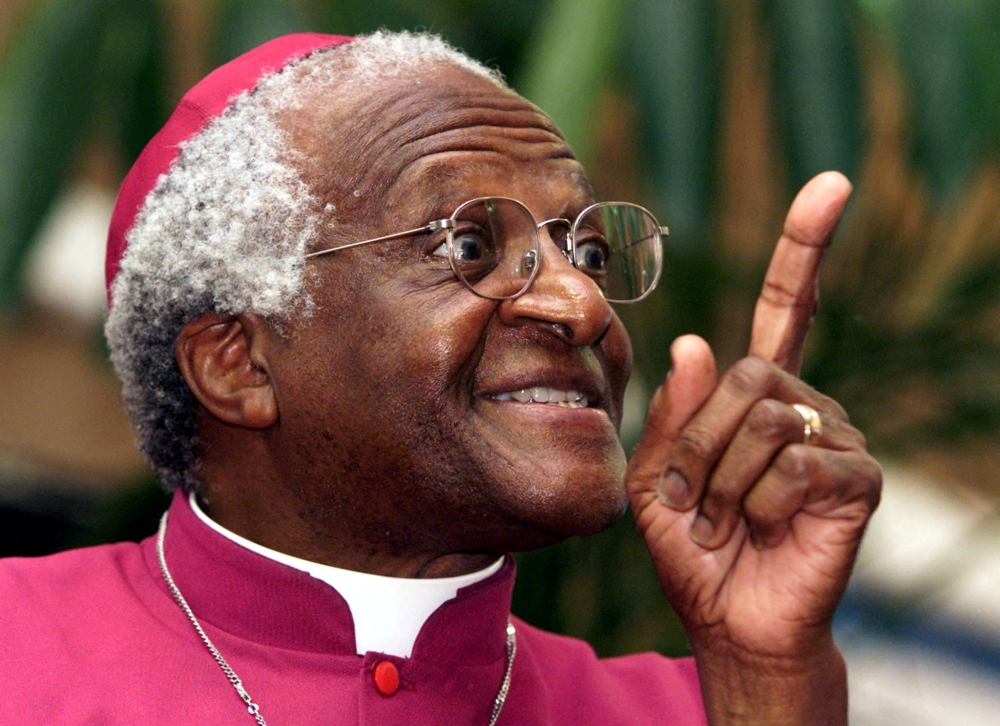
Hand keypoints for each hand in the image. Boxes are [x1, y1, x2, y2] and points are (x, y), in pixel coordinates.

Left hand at [625, 172, 881, 724]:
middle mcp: (803, 402)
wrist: (730, 618)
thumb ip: (672, 414)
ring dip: (722, 479)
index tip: (833, 184)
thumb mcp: (657, 478)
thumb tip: (698, 341)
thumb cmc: (694, 546)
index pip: (788, 308)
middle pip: (742, 375)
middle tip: (693, 501)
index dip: (805, 248)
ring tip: (726, 520)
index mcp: (756, 394)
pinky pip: (795, 463)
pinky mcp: (857, 476)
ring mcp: (836, 435)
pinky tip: (765, 529)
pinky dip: (760, 504)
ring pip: (762, 419)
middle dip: (698, 444)